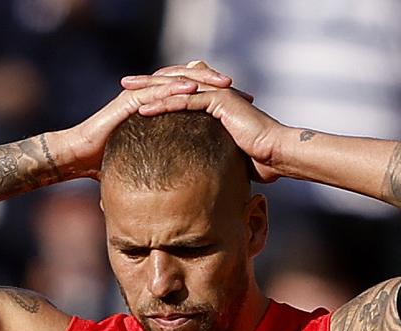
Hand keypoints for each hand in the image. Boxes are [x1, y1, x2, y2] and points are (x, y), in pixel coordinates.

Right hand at [64, 64, 230, 179]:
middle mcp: (153, 98)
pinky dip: (174, 88)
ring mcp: (141, 96)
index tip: (243, 108)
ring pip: (176, 81)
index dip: (219, 101)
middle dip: (217, 86)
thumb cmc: (109, 165)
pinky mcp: (129, 100)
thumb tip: (186, 200)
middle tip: (242, 91)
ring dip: (202, 81)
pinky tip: (193, 90)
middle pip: (191, 83)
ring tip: (224, 85)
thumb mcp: (148, 168)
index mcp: (161, 110)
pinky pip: (156, 90)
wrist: (80, 158)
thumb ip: (167, 173)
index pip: (195, 98)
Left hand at [121, 61, 283, 181]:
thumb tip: (201, 177)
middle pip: (173, 84)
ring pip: (176, 88)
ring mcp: (217, 95)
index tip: (135, 99)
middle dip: (147, 84)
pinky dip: (164, 104)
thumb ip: (212, 157)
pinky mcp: (220, 101)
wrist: (277, 156)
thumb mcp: (226, 158)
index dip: (157, 94)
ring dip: (149, 89)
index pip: (179, 94)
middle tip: (123, 84)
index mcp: (213, 104)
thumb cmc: (258, 163)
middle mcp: (214, 94)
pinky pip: (186, 101)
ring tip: (126, 91)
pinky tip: (144, 108)